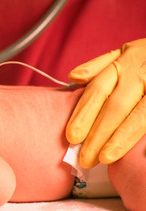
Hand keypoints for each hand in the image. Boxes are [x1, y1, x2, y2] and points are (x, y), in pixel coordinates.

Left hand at [66, 38, 145, 167]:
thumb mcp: (127, 52)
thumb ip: (100, 66)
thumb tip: (73, 77)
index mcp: (126, 60)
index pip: (98, 90)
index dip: (84, 113)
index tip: (72, 136)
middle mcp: (143, 72)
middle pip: (116, 106)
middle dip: (98, 133)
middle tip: (84, 157)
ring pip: (139, 115)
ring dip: (120, 139)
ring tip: (105, 158)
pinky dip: (140, 133)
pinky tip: (132, 151)